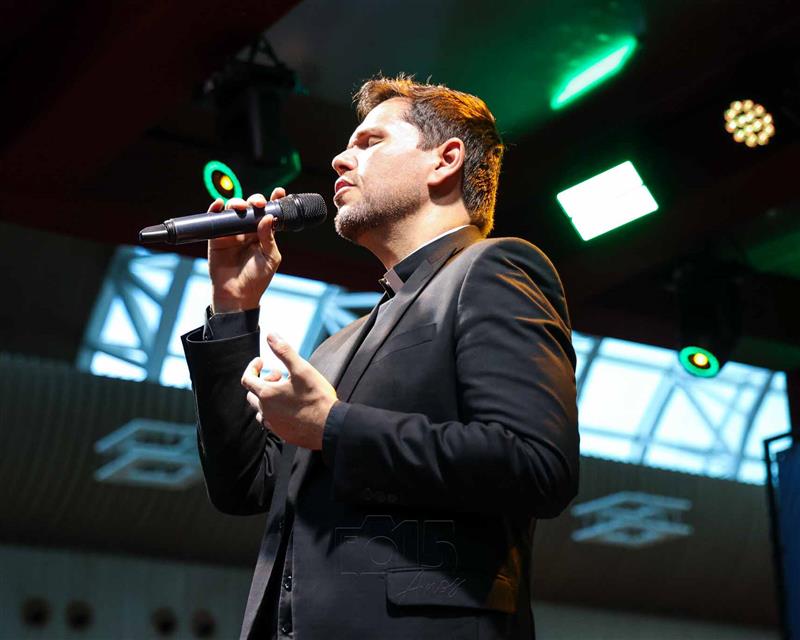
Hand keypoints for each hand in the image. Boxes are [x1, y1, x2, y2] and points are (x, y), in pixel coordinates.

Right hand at [208, 187, 284, 312]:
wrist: (237, 296)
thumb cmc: (257, 279)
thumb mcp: (270, 258)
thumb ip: (269, 238)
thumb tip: (267, 217)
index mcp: (264, 235)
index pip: (269, 213)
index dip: (274, 201)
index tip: (280, 192)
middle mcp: (248, 231)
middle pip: (251, 208)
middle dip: (255, 200)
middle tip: (258, 204)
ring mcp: (232, 233)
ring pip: (234, 210)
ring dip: (237, 203)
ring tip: (241, 208)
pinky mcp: (217, 237)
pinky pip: (215, 219)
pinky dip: (216, 209)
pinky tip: (220, 205)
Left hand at [241, 333, 337, 449]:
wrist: (330, 426)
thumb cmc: (316, 397)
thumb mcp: (302, 369)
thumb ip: (284, 351)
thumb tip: (270, 335)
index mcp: (267, 394)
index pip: (247, 379)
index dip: (252, 367)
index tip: (261, 361)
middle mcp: (266, 411)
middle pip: (252, 394)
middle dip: (262, 381)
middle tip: (279, 376)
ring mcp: (274, 424)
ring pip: (261, 410)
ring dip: (267, 399)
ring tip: (284, 392)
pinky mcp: (284, 433)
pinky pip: (271, 422)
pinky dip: (275, 412)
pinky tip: (290, 408)